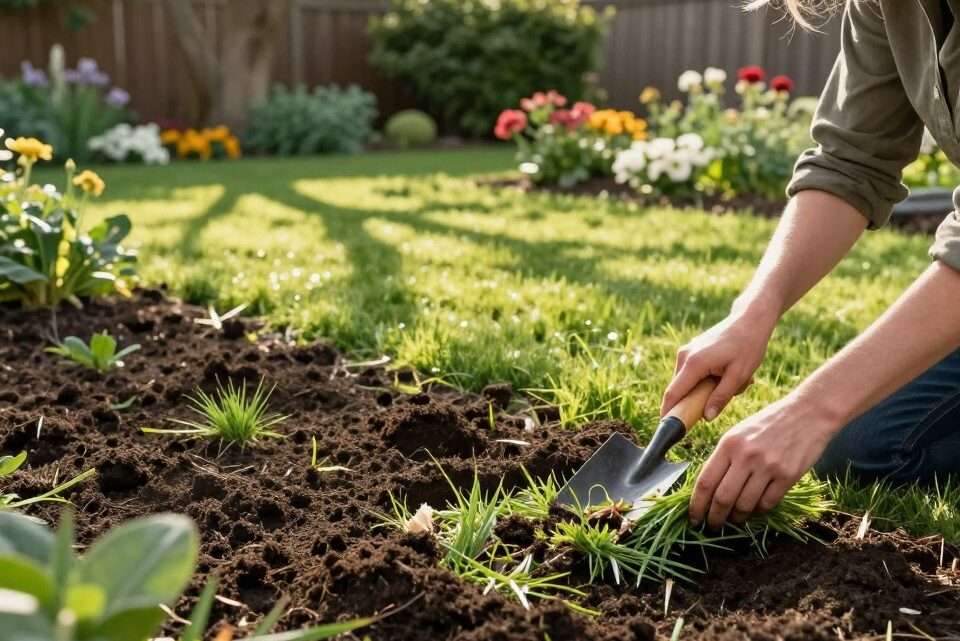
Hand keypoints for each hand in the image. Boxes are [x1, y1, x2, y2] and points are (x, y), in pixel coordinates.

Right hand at [661, 308, 774, 420]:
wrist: (749, 320)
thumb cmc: (747, 346)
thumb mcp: (739, 376)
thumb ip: (721, 397)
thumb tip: (707, 418)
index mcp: (694, 363)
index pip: (674, 393)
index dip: (668, 412)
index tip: (667, 427)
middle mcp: (684, 356)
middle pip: (679, 389)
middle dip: (695, 401)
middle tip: (718, 404)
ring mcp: (686, 352)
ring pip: (687, 382)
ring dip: (704, 389)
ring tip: (732, 382)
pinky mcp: (691, 351)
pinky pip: (692, 374)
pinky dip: (706, 380)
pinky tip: (727, 373)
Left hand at [688, 396, 836, 528]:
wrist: (808, 413)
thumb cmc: (768, 423)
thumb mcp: (739, 433)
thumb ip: (723, 457)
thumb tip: (707, 489)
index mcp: (728, 444)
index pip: (705, 482)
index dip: (697, 505)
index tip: (693, 517)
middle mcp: (746, 456)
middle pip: (722, 498)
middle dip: (714, 518)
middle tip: (711, 526)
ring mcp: (768, 467)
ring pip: (745, 505)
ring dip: (736, 518)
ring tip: (733, 519)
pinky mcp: (788, 476)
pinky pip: (767, 504)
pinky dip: (758, 512)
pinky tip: (754, 511)